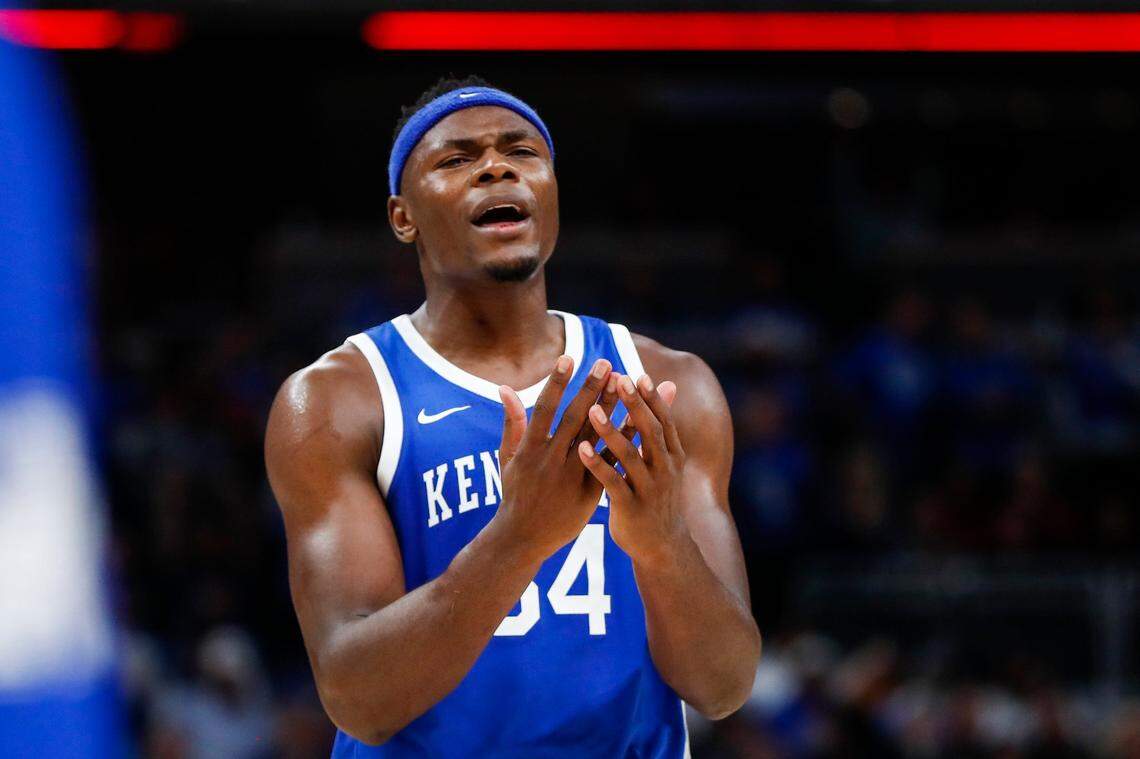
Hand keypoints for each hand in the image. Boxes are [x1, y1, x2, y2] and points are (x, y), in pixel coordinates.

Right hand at [491, 355, 618, 561]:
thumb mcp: (507, 458)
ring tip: (624, 384)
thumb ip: (512, 422)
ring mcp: (572, 477)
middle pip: (576, 418)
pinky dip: (623, 441)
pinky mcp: (590, 491)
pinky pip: (610, 462)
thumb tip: (505, 388)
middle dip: (591, 389)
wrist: (523, 538)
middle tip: (606, 363)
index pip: (545, 409)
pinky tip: (637, 421)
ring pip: (596, 437)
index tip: (569, 358)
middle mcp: (552, 461)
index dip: (557, 383)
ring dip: (611, 409)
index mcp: (530, 450)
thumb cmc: (514, 494)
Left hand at [578, 375, 686, 566]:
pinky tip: (580, 449)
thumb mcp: (666, 459)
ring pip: (629, 456)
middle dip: (634, 405)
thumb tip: (669, 384)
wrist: (662, 546)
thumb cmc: (657, 494)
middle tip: (618, 379)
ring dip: (611, 432)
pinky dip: (598, 465)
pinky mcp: (631, 508)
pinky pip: (613, 483)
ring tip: (592, 410)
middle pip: (650, 432)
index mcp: (672, 455)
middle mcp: (664, 469)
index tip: (636, 375)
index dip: (651, 398)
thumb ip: (662, 424)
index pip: (663, 420)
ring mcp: (648, 489)